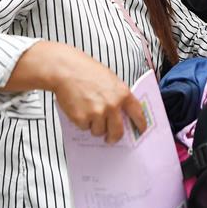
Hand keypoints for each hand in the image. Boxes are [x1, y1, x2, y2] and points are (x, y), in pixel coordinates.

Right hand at [7, 42, 146, 142]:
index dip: (140, 125)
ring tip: (87, 110)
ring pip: (99, 131)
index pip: (138, 114)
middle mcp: (112, 105)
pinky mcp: (82, 119)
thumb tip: (122, 114)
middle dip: (114, 137)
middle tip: (110, 138)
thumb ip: (118, 96)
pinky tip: (78, 108)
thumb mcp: (110, 80)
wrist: (66, 70)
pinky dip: (81, 122)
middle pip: (118, 132)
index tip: (140, 131)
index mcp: (122, 94)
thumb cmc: (87, 71)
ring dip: (94, 126)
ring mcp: (97, 113)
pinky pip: (85, 128)